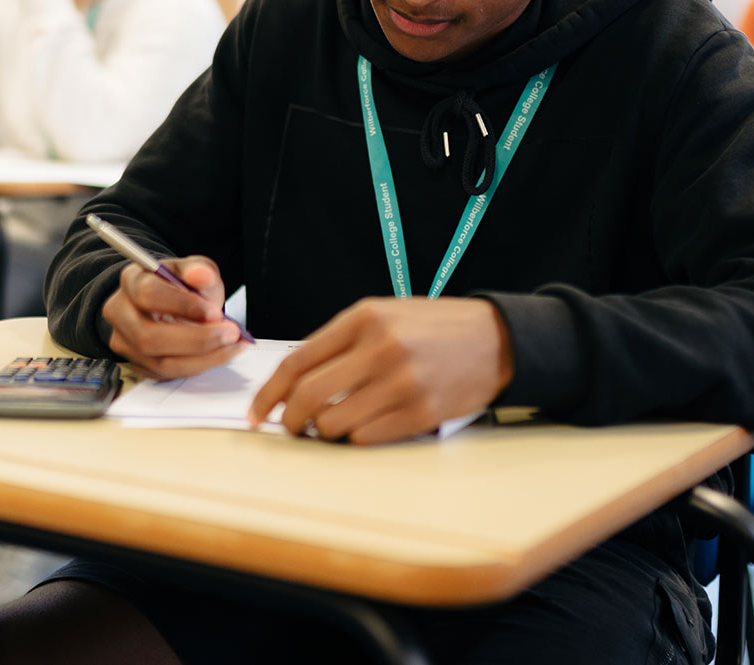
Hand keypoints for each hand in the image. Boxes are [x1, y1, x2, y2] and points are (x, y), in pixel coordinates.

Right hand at [103, 255, 245, 378]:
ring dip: (204, 357)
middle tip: (230, 333)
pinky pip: (169, 375)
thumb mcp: (191, 268)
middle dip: (197, 340)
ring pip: (161, 363)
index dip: (183, 306)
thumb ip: (199, 269)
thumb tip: (201, 275)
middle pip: (149, 337)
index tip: (214, 312)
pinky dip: (200, 366)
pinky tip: (221, 353)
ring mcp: (126, 343)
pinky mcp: (139, 365)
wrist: (167, 301)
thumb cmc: (177, 284)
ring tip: (232, 344)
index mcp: (131, 281)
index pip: (148, 295)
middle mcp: (121, 313)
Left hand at [247, 297, 512, 444]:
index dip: (268, 392)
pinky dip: (356, 439)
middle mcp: (381, 348)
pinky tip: (366, 427)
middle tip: (289, 428)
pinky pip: (366, 438)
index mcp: (364, 318)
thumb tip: (292, 380)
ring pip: (334, 423)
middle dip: (289, 420)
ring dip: (325, 432)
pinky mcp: (422, 413)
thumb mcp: (384, 315)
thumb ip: (340, 341)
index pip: (297, 361)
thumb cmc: (433, 328)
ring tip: (335, 424)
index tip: (257, 413)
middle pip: (308, 396)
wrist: (497, 339)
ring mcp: (402, 383)